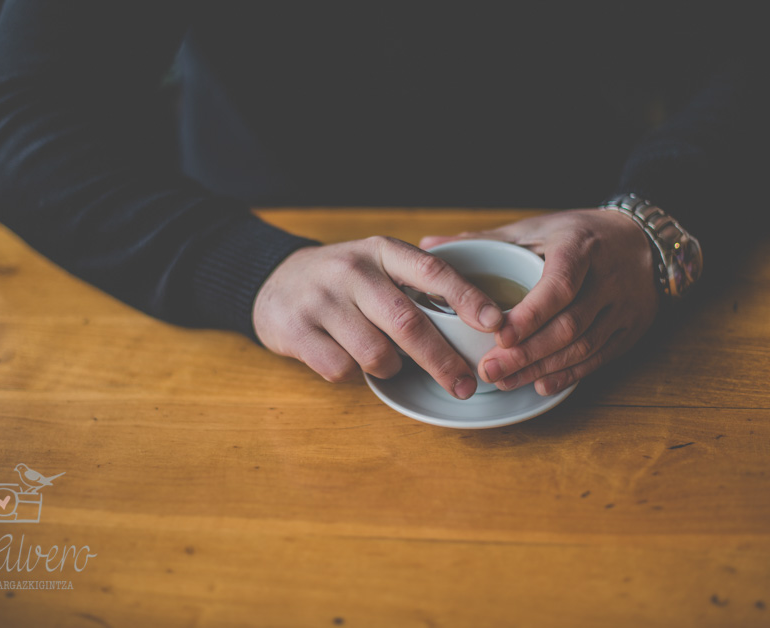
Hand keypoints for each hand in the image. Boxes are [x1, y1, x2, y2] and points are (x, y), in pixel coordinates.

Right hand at [252, 236, 504, 398]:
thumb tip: (479, 325)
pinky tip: (348, 358)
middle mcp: (352, 271)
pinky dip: (354, 374)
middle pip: (408, 322)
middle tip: (465, 385)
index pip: (433, 271)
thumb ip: (416, 283)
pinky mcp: (297, 330)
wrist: (273, 280)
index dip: (467, 298)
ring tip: (387, 361)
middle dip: (443, 360)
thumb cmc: (342, 281)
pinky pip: (342, 369)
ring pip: (376, 354)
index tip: (495, 324)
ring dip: (391, 368)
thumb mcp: (377, 263)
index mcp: (381, 250)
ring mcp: (322, 300)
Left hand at [420, 209, 659, 395]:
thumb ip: (482, 240)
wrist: (641, 240)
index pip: (558, 285)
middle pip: (569, 324)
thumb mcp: (533, 227)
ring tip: (505, 382)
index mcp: (579, 247)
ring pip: (584, 346)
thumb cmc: (575, 234)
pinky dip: (569, 374)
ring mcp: (622, 307)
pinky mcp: (629, 329)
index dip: (530, 315)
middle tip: (489, 370)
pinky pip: (599, 358)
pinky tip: (540, 385)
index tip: (498, 335)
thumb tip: (427, 245)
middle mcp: (606, 278)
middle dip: (527, 352)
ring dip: (542, 368)